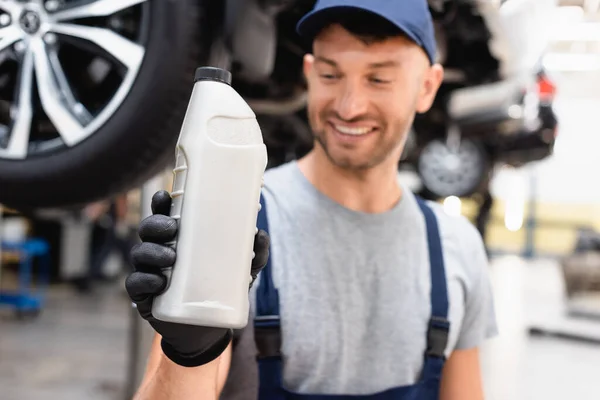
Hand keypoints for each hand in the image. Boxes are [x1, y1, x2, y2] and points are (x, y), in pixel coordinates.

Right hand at [125, 190, 268, 366]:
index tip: (164, 196)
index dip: (160, 203)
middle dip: (155, 224)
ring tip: (171, 257)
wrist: (208, 331)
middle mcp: (159, 252)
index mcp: (178, 240)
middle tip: (173, 229)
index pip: (164, 215)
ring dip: (152, 251)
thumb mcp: (241, 273)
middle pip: (147, 230)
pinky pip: (135, 284)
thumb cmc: (220, 292)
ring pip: (139, 254)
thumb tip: (260, 233)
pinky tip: (160, 281)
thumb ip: (254, 254)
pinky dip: (145, 280)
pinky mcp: (145, 297)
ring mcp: (150, 273)